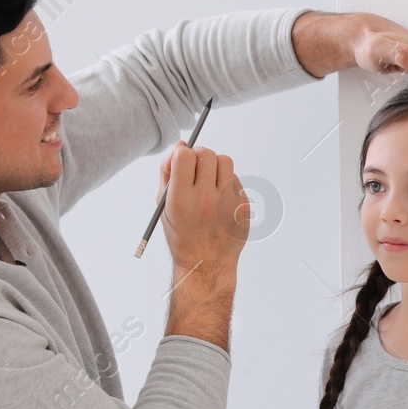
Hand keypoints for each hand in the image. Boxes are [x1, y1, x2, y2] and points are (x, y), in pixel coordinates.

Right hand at [156, 142, 249, 276]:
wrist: (206, 263)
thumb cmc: (182, 233)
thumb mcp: (164, 206)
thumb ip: (167, 173)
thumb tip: (180, 145)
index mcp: (182, 200)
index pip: (185, 156)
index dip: (182, 153)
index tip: (182, 161)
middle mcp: (206, 201)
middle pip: (207, 154)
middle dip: (199, 156)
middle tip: (196, 167)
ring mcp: (228, 204)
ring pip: (225, 162)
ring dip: (215, 166)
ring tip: (209, 183)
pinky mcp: (243, 207)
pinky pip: (236, 180)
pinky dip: (226, 184)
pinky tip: (219, 200)